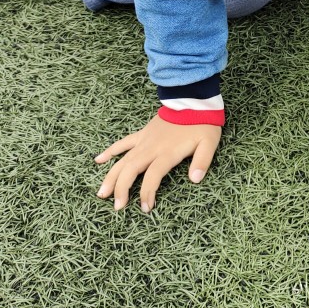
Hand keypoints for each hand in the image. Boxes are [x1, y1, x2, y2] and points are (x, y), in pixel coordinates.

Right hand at [95, 114, 221, 212]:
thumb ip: (202, 161)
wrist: (192, 99)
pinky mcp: (142, 133)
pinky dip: (110, 151)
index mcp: (167, 152)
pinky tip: (98, 160)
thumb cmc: (203, 123)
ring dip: (111, 176)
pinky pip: (123, 143)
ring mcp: (144, 140)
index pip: (152, 176)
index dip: (147, 193)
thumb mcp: (209, 142)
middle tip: (118, 207)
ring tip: (102, 193)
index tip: (146, 208)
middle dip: (121, 189)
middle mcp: (151, 147)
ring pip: (122, 160)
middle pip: (130, 170)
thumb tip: (195, 180)